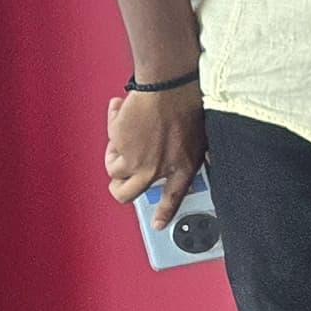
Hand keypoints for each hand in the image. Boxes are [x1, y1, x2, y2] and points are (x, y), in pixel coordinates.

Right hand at [105, 84, 205, 216]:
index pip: (173, 198)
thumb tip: (198, 162)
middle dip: (118, 186)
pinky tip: (121, 112)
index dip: (164, 213)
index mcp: (182, 168)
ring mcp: (135, 159)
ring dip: (114, 152)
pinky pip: (109, 142)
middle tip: (118, 171)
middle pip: (125, 193)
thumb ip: (192, 154)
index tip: (158, 225)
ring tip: (124, 131)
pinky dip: (113, 126)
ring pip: (113, 169)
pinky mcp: (119, 145)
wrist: (169, 85)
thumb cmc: (187, 103)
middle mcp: (156, 170)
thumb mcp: (200, 136)